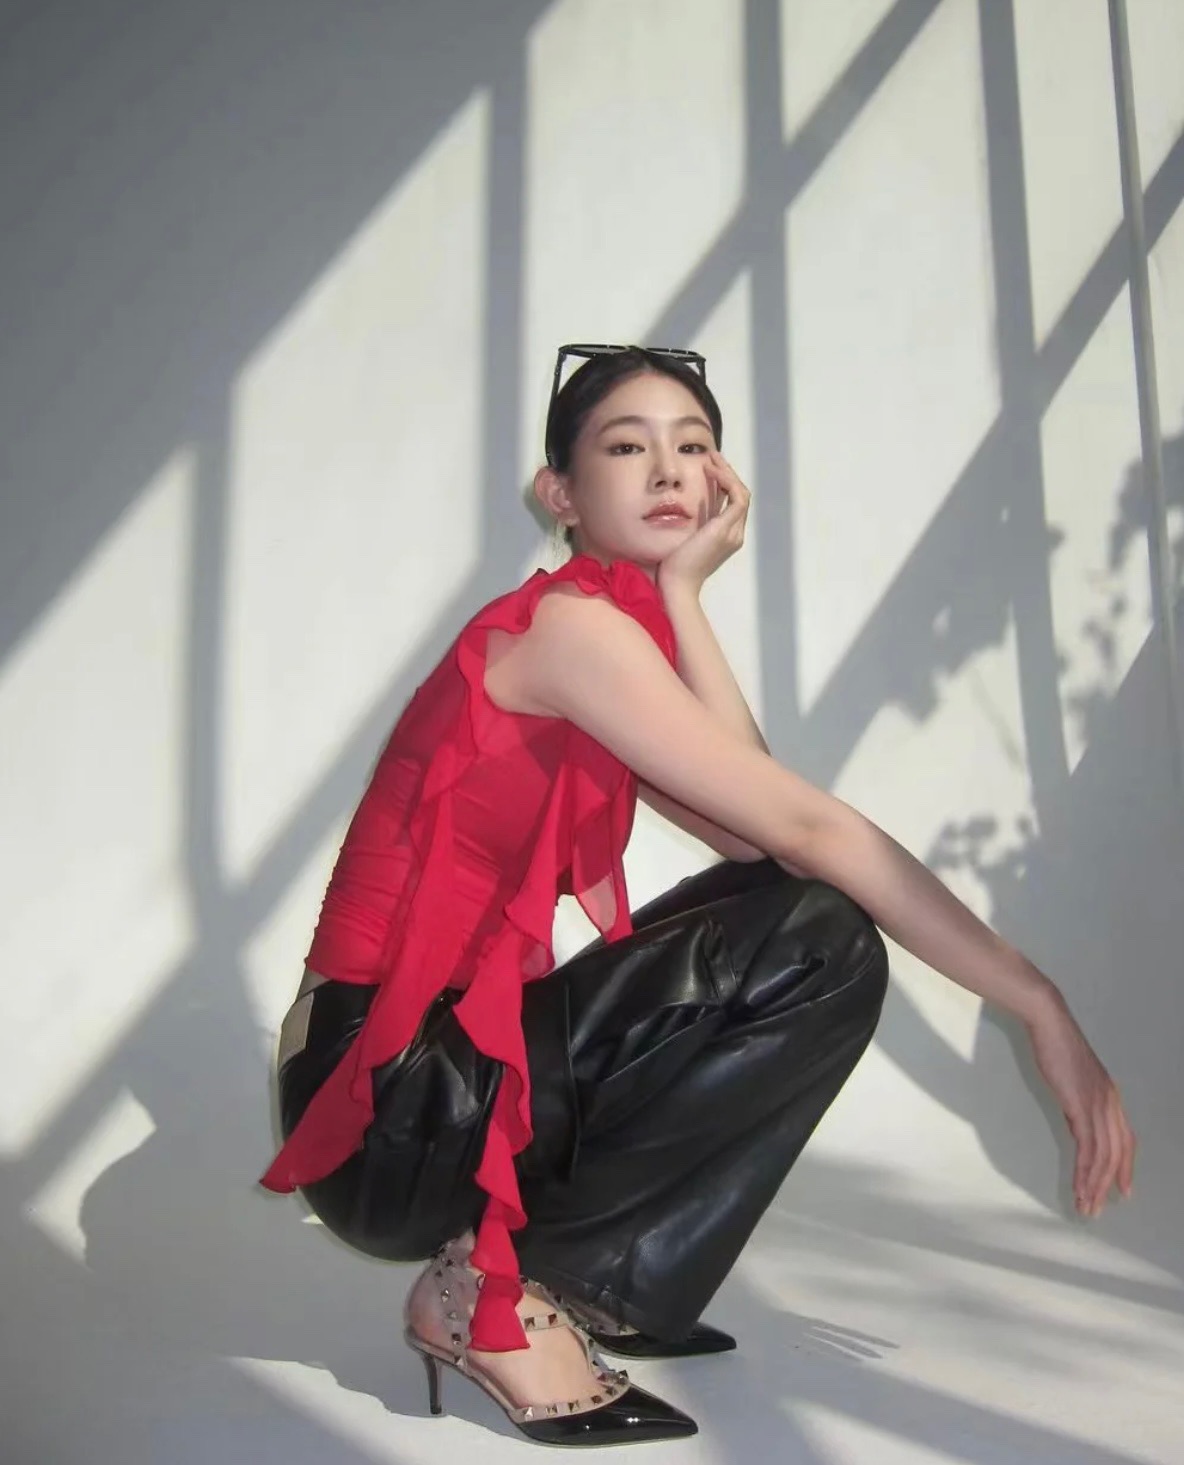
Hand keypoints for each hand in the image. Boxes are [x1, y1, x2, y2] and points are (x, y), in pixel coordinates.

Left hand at [655, 449, 750, 594]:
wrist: (676, 585)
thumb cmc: (672, 567)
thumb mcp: (683, 538)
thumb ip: (688, 523)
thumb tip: (681, 505)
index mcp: (725, 536)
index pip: (732, 502)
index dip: (723, 482)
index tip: (708, 467)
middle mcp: (734, 534)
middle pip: (739, 495)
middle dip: (727, 473)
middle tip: (711, 457)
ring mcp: (733, 533)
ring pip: (741, 493)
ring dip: (728, 473)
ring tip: (711, 458)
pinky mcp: (725, 530)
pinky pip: (736, 497)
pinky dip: (726, 480)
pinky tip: (711, 470)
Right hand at [1025, 997, 1135, 1216]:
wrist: (1048, 1022)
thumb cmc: (1056, 1045)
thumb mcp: (1072, 1080)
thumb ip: (1078, 1103)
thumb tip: (1077, 1124)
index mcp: (1111, 1096)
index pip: (1126, 1140)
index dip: (1125, 1167)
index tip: (1121, 1190)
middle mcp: (1111, 1103)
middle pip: (1118, 1154)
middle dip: (1108, 1184)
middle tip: (1097, 1207)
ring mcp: (1098, 1104)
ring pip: (1104, 1156)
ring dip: (1094, 1184)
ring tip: (1085, 1205)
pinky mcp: (1081, 1105)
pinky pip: (1087, 1147)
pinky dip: (1084, 1170)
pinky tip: (1078, 1184)